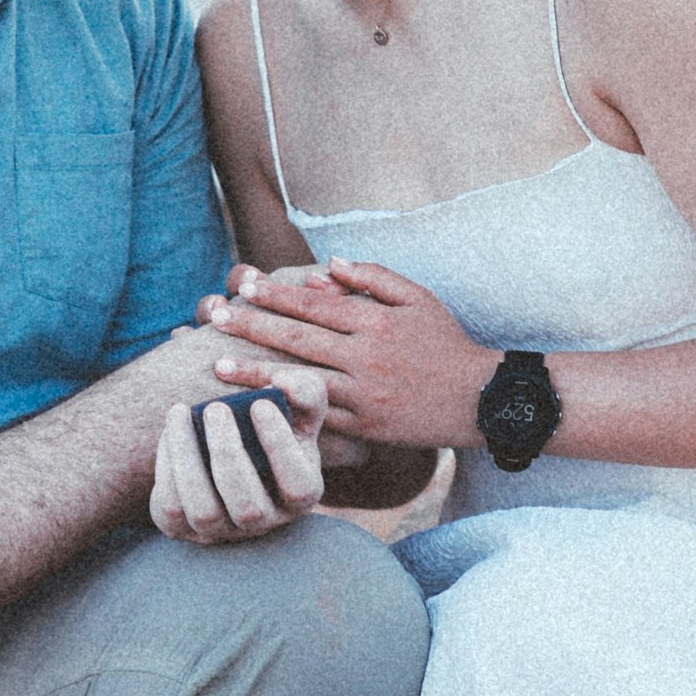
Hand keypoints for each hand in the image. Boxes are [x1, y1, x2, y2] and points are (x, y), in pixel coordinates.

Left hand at [150, 375, 329, 542]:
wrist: (234, 451)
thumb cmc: (273, 425)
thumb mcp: (298, 408)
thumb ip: (304, 390)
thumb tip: (281, 384)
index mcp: (301, 496)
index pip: (299, 487)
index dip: (279, 448)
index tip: (260, 405)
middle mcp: (264, 522)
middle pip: (248, 507)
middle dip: (228, 453)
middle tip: (215, 407)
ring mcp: (222, 531)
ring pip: (204, 511)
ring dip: (188, 459)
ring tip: (180, 412)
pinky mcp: (184, 529)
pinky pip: (171, 508)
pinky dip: (167, 466)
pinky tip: (170, 432)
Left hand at [202, 259, 492, 450]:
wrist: (481, 398)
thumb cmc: (446, 343)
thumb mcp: (419, 298)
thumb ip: (372, 277)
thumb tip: (323, 267)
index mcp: (376, 320)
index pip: (315, 303)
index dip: (276, 293)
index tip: (243, 283)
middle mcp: (367, 356)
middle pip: (298, 337)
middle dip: (252, 325)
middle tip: (214, 316)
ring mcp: (364, 394)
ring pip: (300, 381)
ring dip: (255, 373)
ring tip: (217, 365)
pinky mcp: (365, 428)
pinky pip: (319, 418)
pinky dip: (286, 412)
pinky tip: (256, 410)